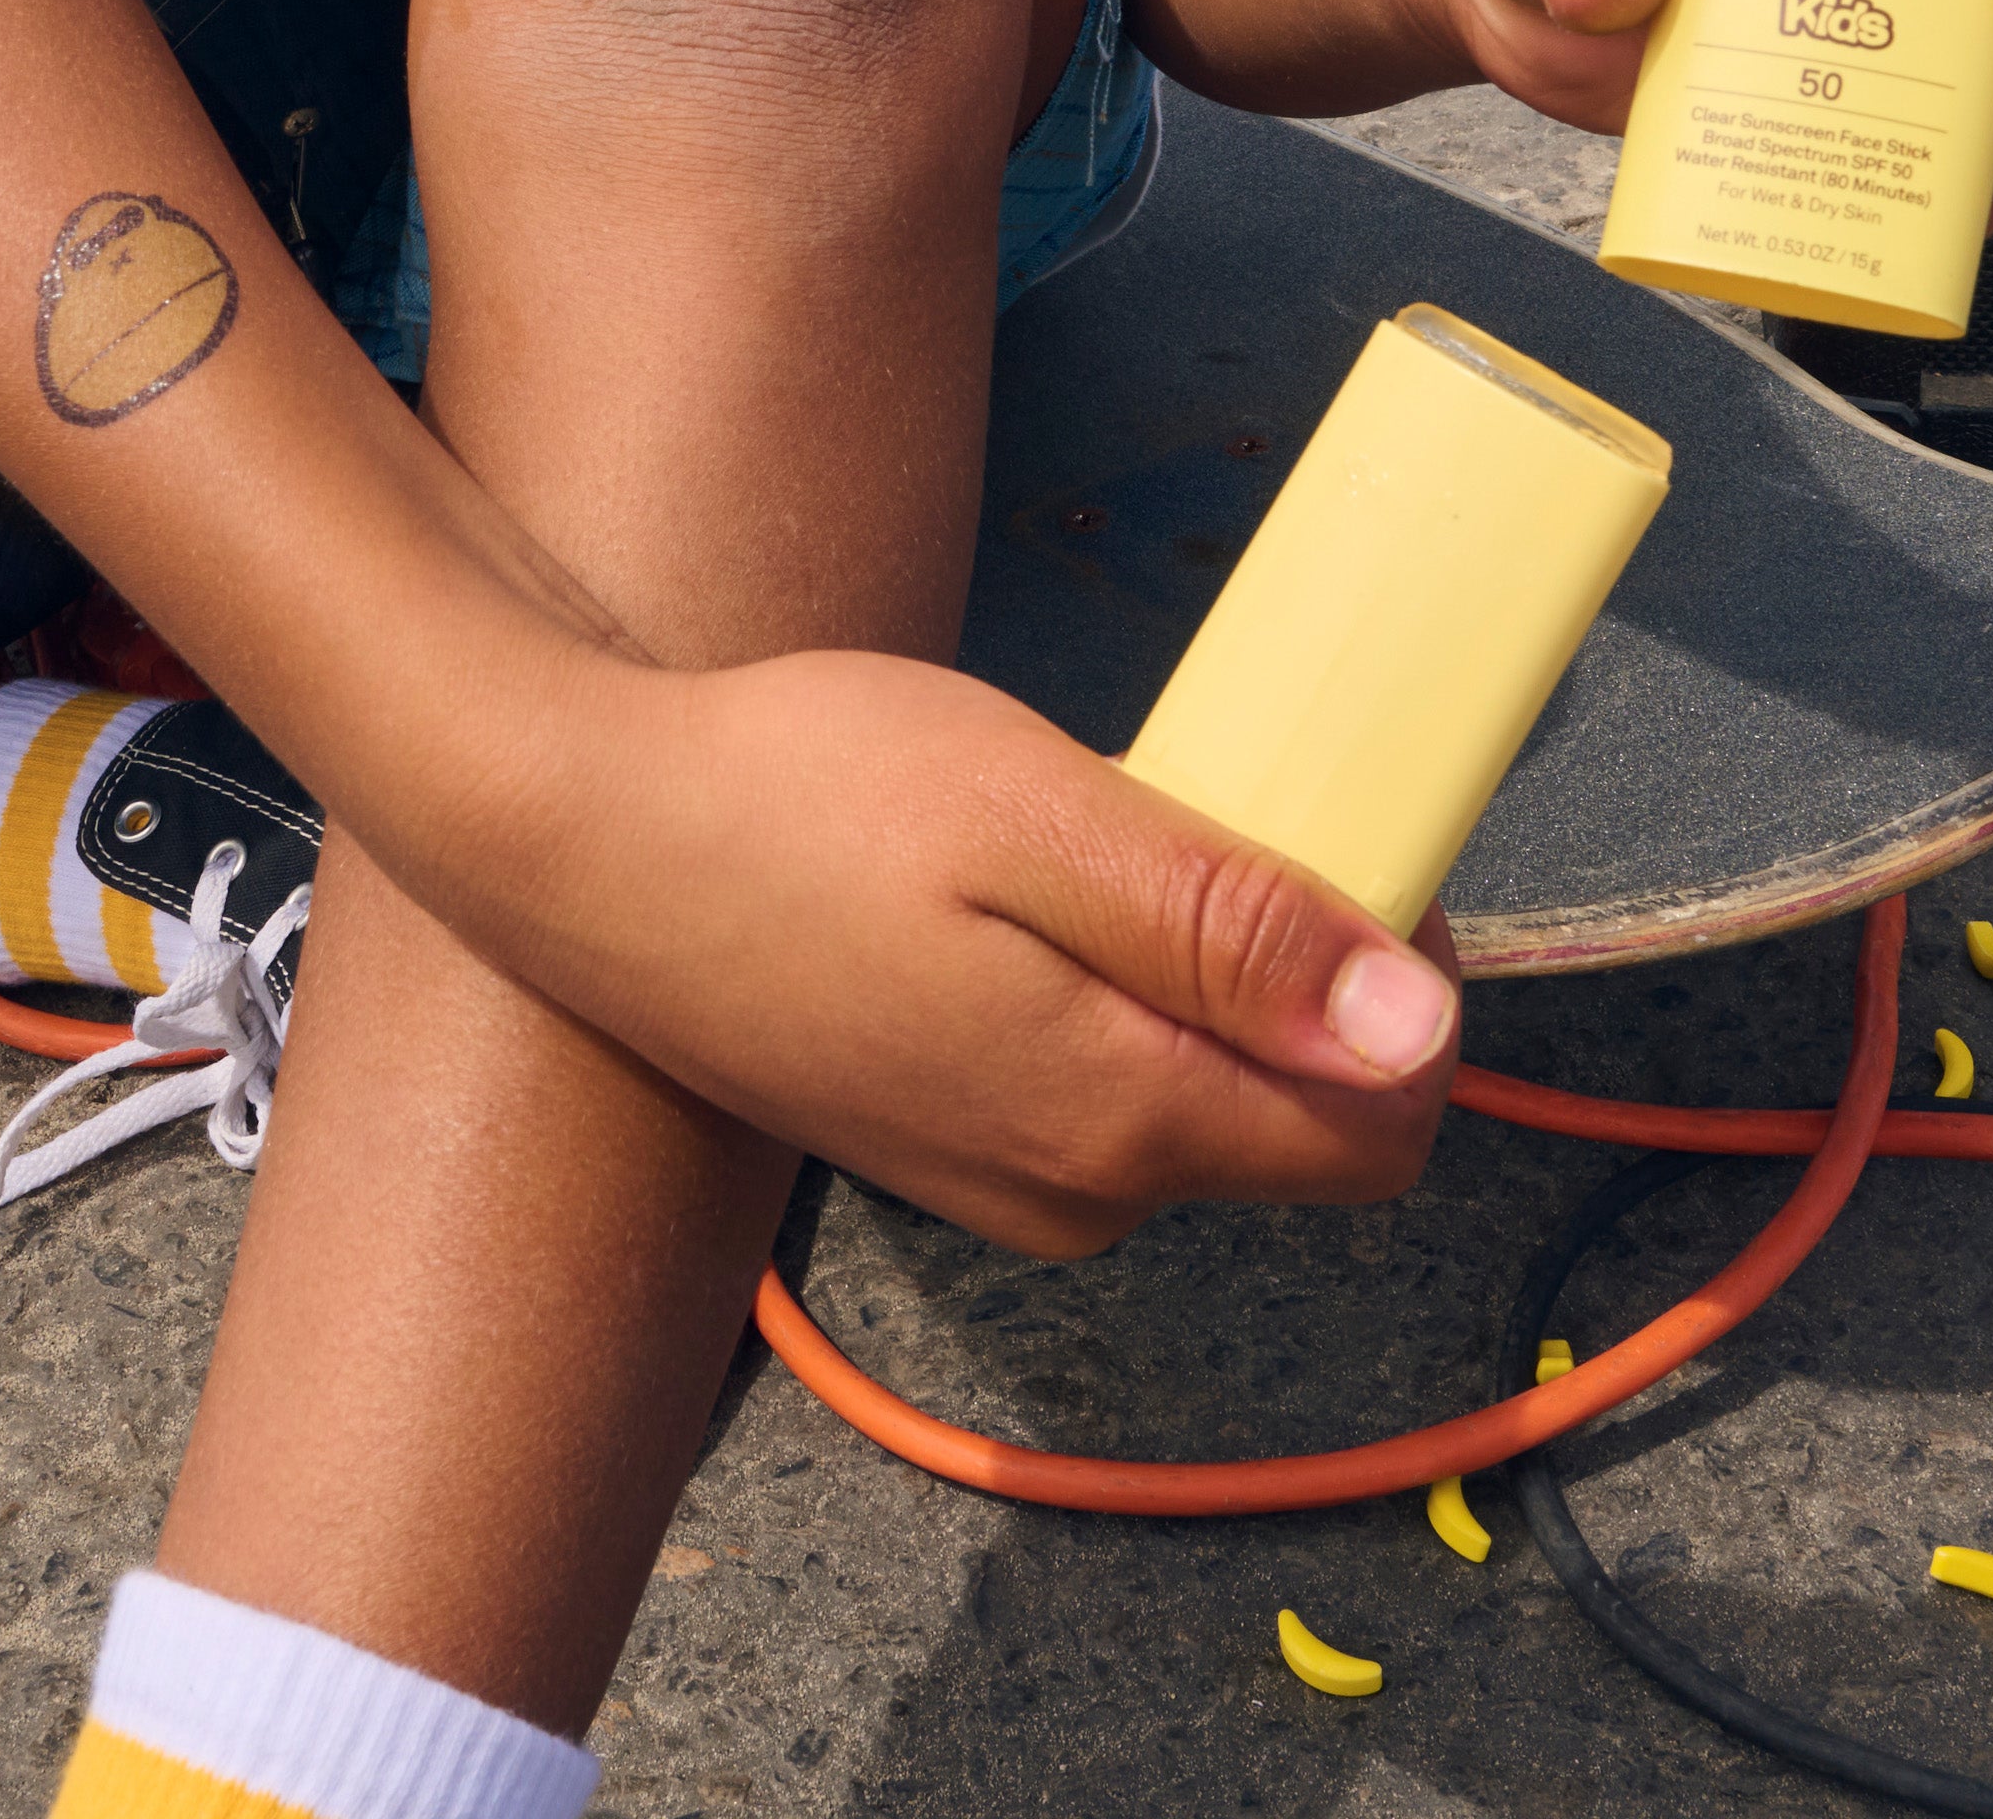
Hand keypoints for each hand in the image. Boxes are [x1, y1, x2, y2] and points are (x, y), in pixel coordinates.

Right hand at [477, 650, 1460, 1257]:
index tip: (1348, 846)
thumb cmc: (803, 799)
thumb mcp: (1040, 820)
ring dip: (1206, 980)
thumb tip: (1417, 1036)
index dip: (1410, 992)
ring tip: (1098, 845)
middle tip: (1205, 814)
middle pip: (1296, 1116)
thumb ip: (1231, 935)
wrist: (575, 841)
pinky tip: (1027, 898)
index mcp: (1121, 1122)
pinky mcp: (945, 1148)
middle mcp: (1078, 1194)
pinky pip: (1106, 1090)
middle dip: (1306, 978)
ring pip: (1201, 1099)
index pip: (1382, 1128)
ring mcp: (1003, 1185)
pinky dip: (1120, 999)